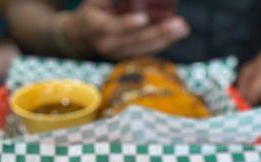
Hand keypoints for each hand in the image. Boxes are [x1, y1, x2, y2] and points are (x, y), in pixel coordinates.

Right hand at [62, 0, 189, 59]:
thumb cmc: (91, 11)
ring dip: (164, 39)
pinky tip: (175, 35)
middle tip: (177, 24)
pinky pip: (145, 51)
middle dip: (157, 32)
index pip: (112, 27)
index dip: (127, 24)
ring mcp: (117, 54)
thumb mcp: (95, 0)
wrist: (79, 37)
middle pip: (134, 40)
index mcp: (96, 28)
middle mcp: (107, 45)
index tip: (143, 18)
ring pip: (143, 48)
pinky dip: (161, 43)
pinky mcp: (125, 57)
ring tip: (182, 29)